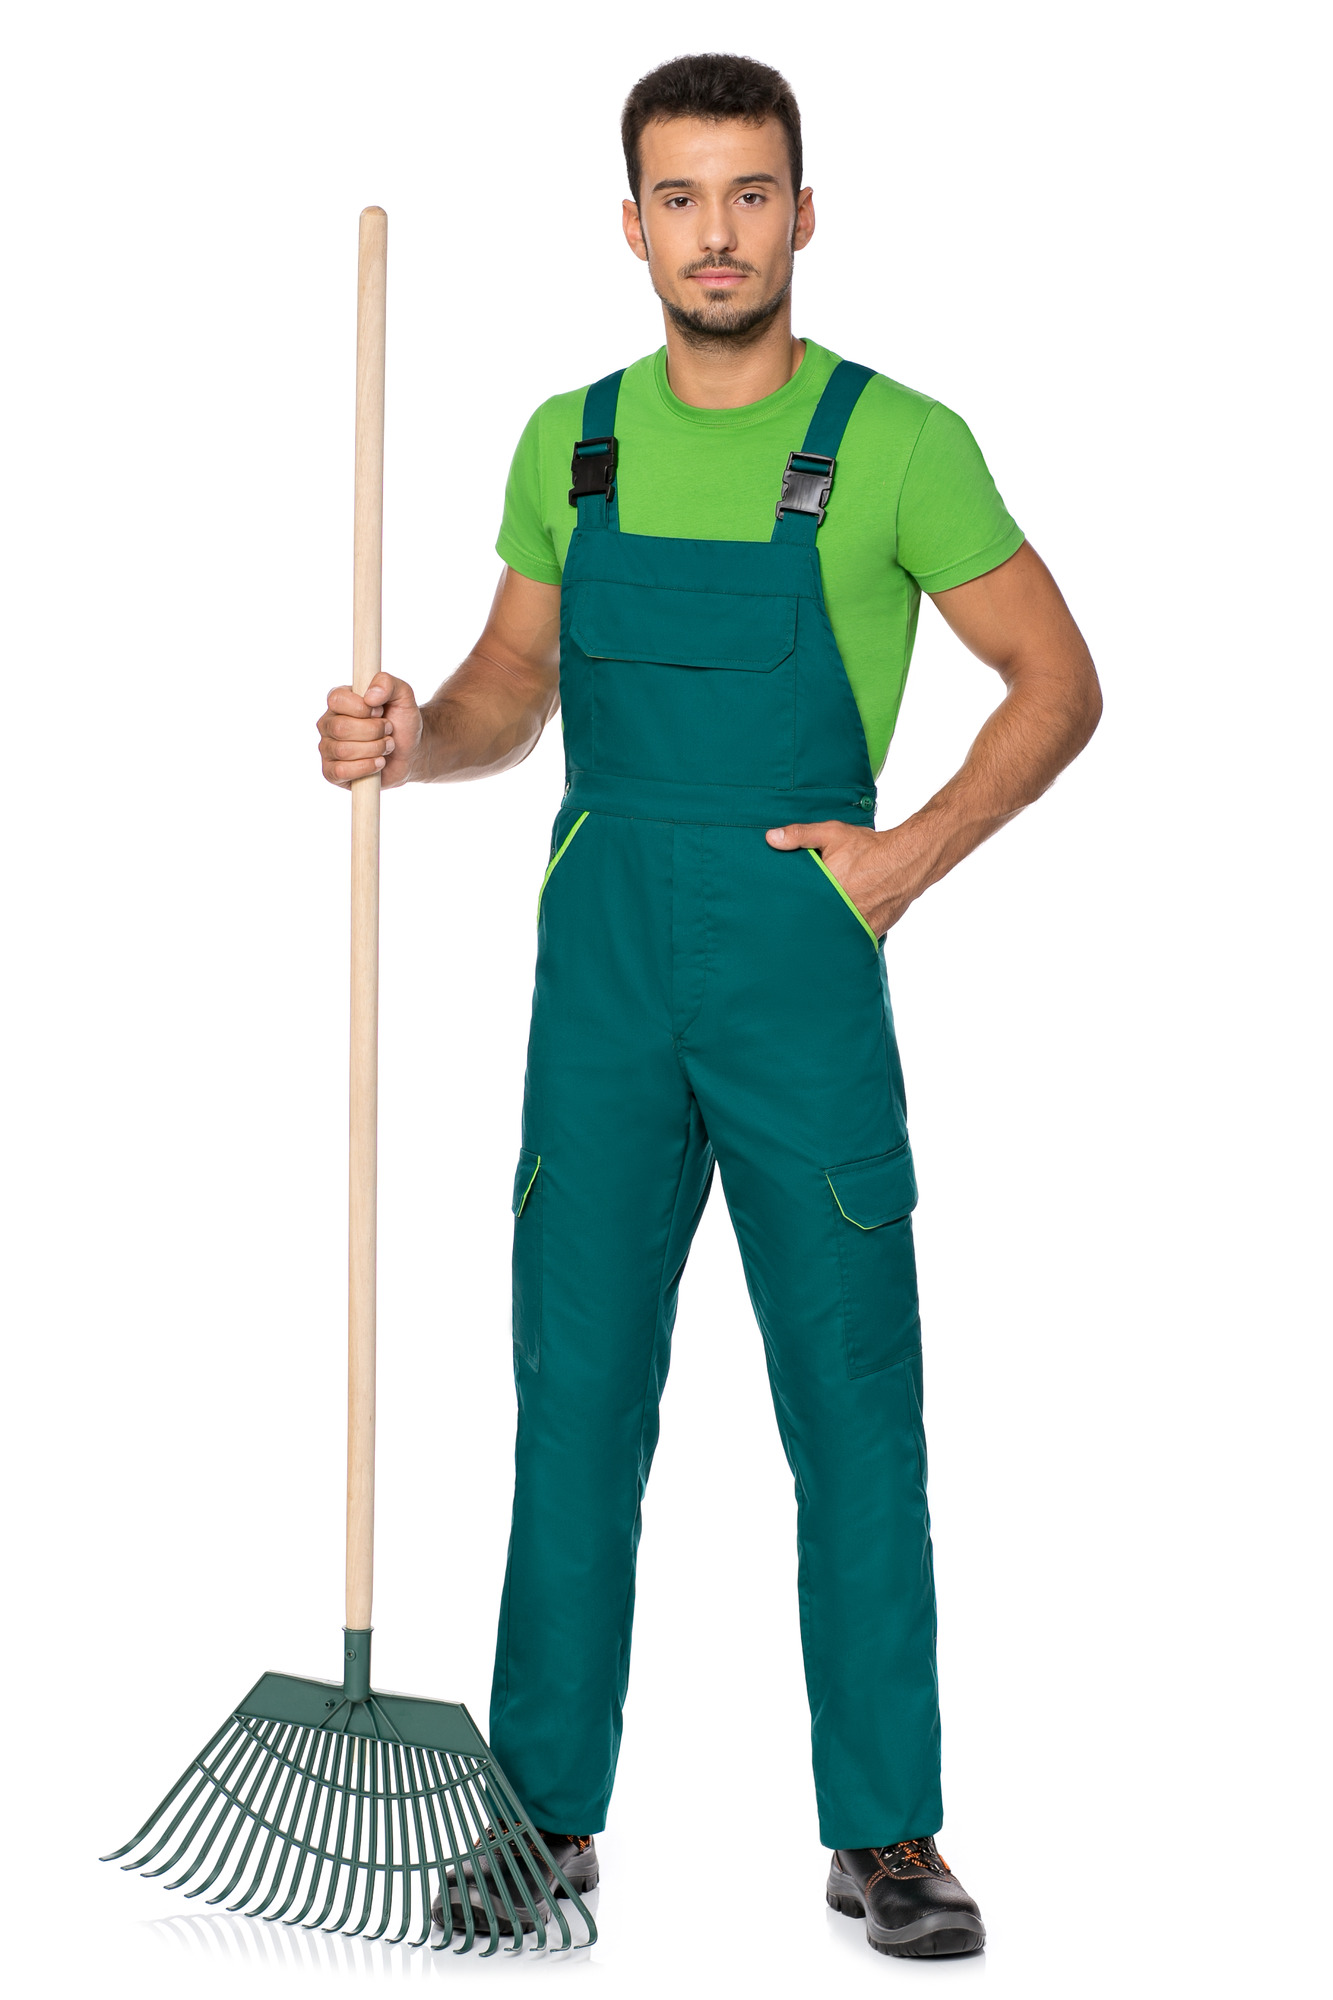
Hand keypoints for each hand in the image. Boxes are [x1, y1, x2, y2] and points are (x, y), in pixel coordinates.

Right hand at [317, 675, 423, 788]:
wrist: (411, 751)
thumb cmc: (402, 722)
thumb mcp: (403, 695)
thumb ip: (388, 683)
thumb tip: (370, 696)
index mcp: (338, 701)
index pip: (337, 700)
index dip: (362, 708)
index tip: (380, 712)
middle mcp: (328, 724)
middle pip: (341, 728)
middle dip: (374, 732)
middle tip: (388, 731)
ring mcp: (328, 749)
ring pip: (343, 751)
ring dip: (374, 749)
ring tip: (386, 746)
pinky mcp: (332, 772)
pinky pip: (340, 771)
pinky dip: (366, 767)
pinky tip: (378, 763)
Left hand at [765, 819, 928, 936]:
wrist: (906, 861)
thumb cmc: (868, 848)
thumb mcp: (832, 834)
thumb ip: (800, 835)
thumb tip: (771, 838)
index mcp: (826, 889)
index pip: (798, 907)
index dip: (788, 910)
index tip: (776, 912)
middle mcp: (841, 910)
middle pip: (813, 924)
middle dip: (803, 924)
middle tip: (788, 929)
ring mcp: (857, 924)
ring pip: (831, 935)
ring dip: (823, 933)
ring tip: (810, 936)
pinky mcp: (870, 932)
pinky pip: (851, 939)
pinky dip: (843, 938)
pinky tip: (833, 938)